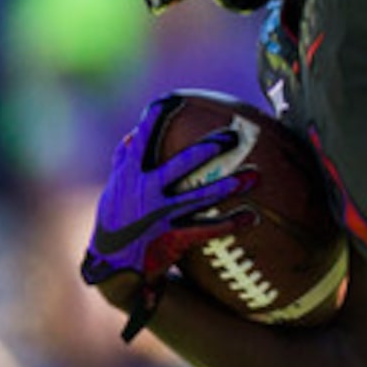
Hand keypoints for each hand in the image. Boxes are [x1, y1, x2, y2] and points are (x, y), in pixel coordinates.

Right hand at [77, 95, 258, 339]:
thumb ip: (123, 161)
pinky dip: (229, 224)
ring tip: (254, 177)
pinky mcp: (172, 238)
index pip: (142, 143)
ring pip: (200, 198)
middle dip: (208, 150)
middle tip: (232, 137)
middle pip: (180, 166)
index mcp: (129, 177)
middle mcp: (145, 192)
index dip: (154, 121)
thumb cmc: (116, 222)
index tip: (168, 101)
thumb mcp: (114, 189)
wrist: (112, 265)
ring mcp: (160, 216)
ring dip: (228, 187)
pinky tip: (251, 218)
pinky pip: (206, 230)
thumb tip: (131, 135)